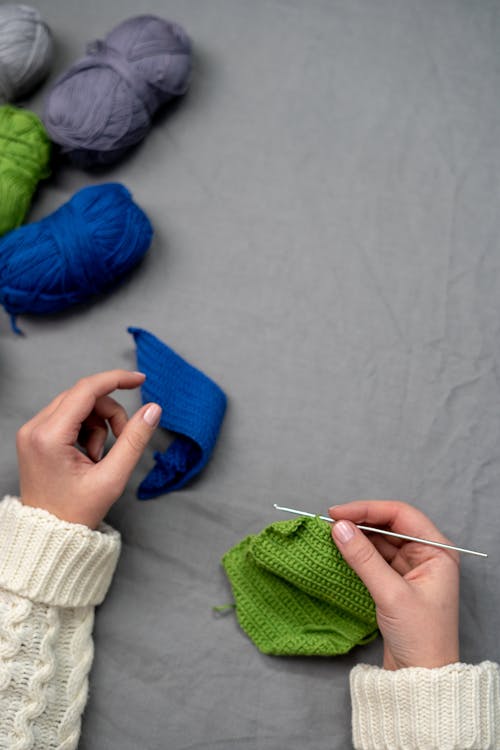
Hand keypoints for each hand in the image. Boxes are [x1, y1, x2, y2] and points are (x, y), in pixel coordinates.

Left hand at [17, 370, 161, 529]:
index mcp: (49, 436)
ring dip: (98, 423)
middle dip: (109, 413)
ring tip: (99, 457)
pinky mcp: (35, 435)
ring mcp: (32, 431)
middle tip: (121, 441)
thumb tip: (153, 409)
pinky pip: (68, 416)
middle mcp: (34, 428)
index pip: (86, 390)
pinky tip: (88, 455)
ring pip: (77, 404)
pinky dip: (86, 429)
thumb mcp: (112, 477)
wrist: (49, 535)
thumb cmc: (76, 513)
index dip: (116, 380)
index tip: (140, 380)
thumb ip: (134, 439)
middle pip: (83, 395)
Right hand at [329, 500, 459, 669]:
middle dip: (360, 522)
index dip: (368, 510)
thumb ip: (363, 557)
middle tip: (329, 522)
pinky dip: (357, 553)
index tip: (338, 512)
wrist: (421, 679)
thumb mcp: (390, 593)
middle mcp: (426, 555)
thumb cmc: (420, 638)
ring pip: (379, 541)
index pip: (401, 515)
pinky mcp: (396, 582)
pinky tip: (340, 550)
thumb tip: (339, 527)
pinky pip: (374, 558)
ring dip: (356, 537)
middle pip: (389, 525)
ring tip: (330, 534)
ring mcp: (411, 568)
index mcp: (437, 551)